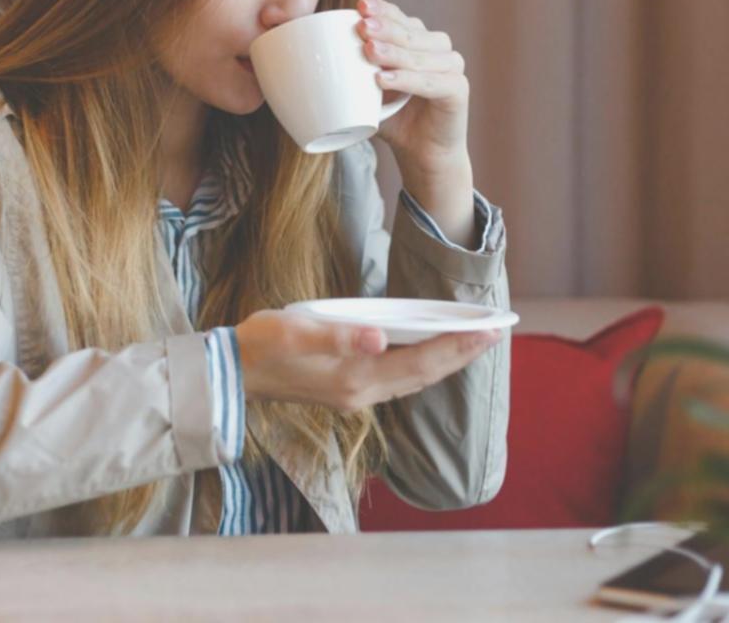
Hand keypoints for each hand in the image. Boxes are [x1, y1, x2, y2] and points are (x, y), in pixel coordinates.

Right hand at [235, 310, 501, 411]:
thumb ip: (337, 336)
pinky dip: (423, 365)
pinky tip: (430, 351)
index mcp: (355, 379)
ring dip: (446, 361)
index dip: (457, 346)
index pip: (420, 362)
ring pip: (414, 380)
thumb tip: (380, 337)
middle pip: (424, 375)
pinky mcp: (348, 391)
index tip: (490, 331)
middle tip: (497, 332)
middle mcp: (362, 394)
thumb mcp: (294, 332)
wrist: (231, 374)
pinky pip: (399, 380)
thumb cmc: (260, 345)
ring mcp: (355, 396)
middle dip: (462, 354)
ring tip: (473, 341)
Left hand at [354, 0, 469, 175]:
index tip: (359, 7)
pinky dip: (407, 80)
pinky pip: (431, 82)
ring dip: (394, 53)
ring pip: (420, 55)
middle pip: (412, 32)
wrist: (422, 154)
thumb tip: (313, 54)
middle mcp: (439, 49)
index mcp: (419, 40)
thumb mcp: (368, 90)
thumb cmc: (394, 118)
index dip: (383, 10)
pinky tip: (384, 80)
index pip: (401, 17)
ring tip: (368, 51)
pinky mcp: (459, 90)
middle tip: (362, 27)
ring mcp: (452, 68)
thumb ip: (353, 70)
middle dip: (385, 28)